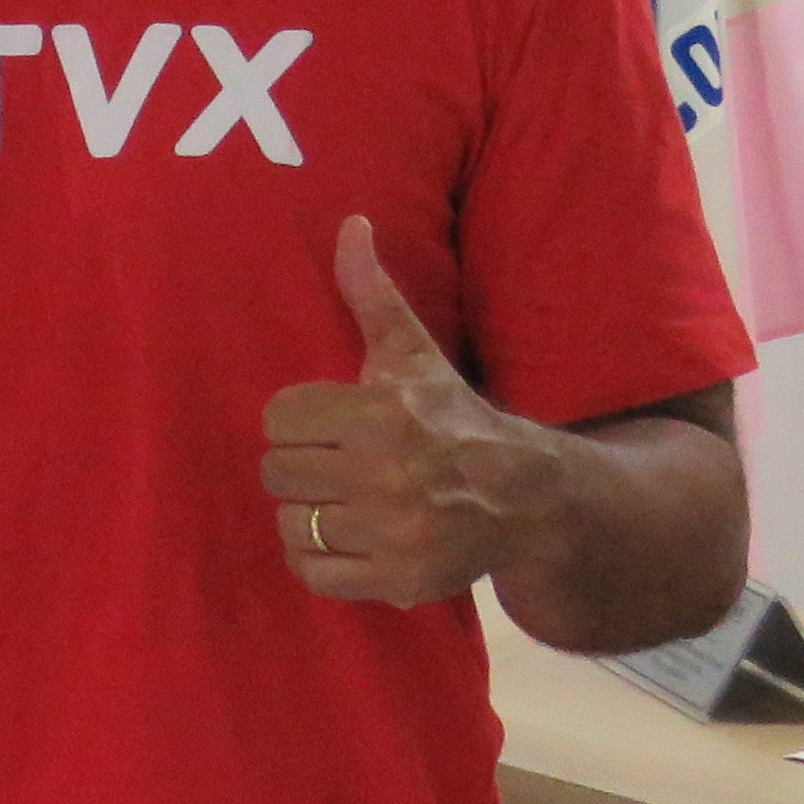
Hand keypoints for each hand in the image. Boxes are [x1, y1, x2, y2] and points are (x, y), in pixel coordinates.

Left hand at [261, 216, 550, 607]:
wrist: (526, 498)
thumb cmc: (452, 417)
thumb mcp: (412, 353)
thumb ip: (371, 293)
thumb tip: (350, 222)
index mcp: (383, 415)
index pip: (278, 420)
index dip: (298, 423)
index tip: (328, 426)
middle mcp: (387, 476)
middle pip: (277, 474)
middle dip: (302, 468)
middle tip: (337, 465)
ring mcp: (394, 533)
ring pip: (291, 525)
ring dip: (308, 515)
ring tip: (343, 501)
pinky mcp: (399, 580)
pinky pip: (314, 574)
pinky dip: (319, 560)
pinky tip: (348, 538)